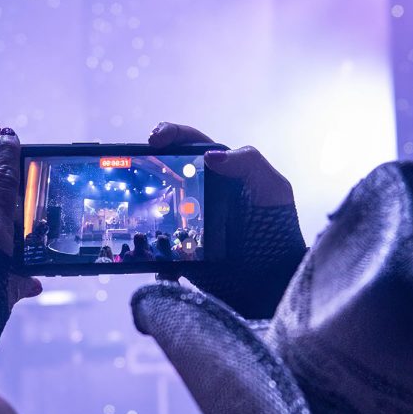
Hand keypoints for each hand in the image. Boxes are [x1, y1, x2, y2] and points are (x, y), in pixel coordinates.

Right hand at [146, 121, 304, 319]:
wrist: (270, 280)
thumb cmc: (277, 231)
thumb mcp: (273, 189)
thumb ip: (250, 163)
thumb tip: (211, 157)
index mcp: (222, 171)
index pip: (192, 143)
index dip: (171, 134)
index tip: (155, 140)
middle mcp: (202, 191)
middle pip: (167, 169)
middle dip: (147, 163)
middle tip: (135, 164)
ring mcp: (189, 219)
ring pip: (157, 203)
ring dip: (142, 201)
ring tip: (135, 203)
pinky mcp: (180, 247)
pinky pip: (156, 240)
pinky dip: (148, 243)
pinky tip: (146, 244)